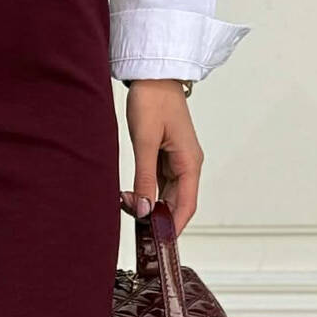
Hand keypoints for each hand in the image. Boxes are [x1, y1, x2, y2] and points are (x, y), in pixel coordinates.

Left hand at [119, 77, 203, 234]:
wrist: (152, 74)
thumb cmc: (152, 99)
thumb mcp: (145, 141)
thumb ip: (144, 178)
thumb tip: (143, 209)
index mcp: (190, 162)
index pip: (186, 205)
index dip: (174, 227)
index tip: (160, 242)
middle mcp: (187, 163)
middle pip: (177, 203)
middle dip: (158, 218)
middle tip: (135, 229)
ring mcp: (177, 160)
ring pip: (166, 194)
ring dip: (149, 205)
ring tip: (127, 209)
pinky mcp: (165, 155)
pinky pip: (158, 182)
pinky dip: (146, 192)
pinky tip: (130, 196)